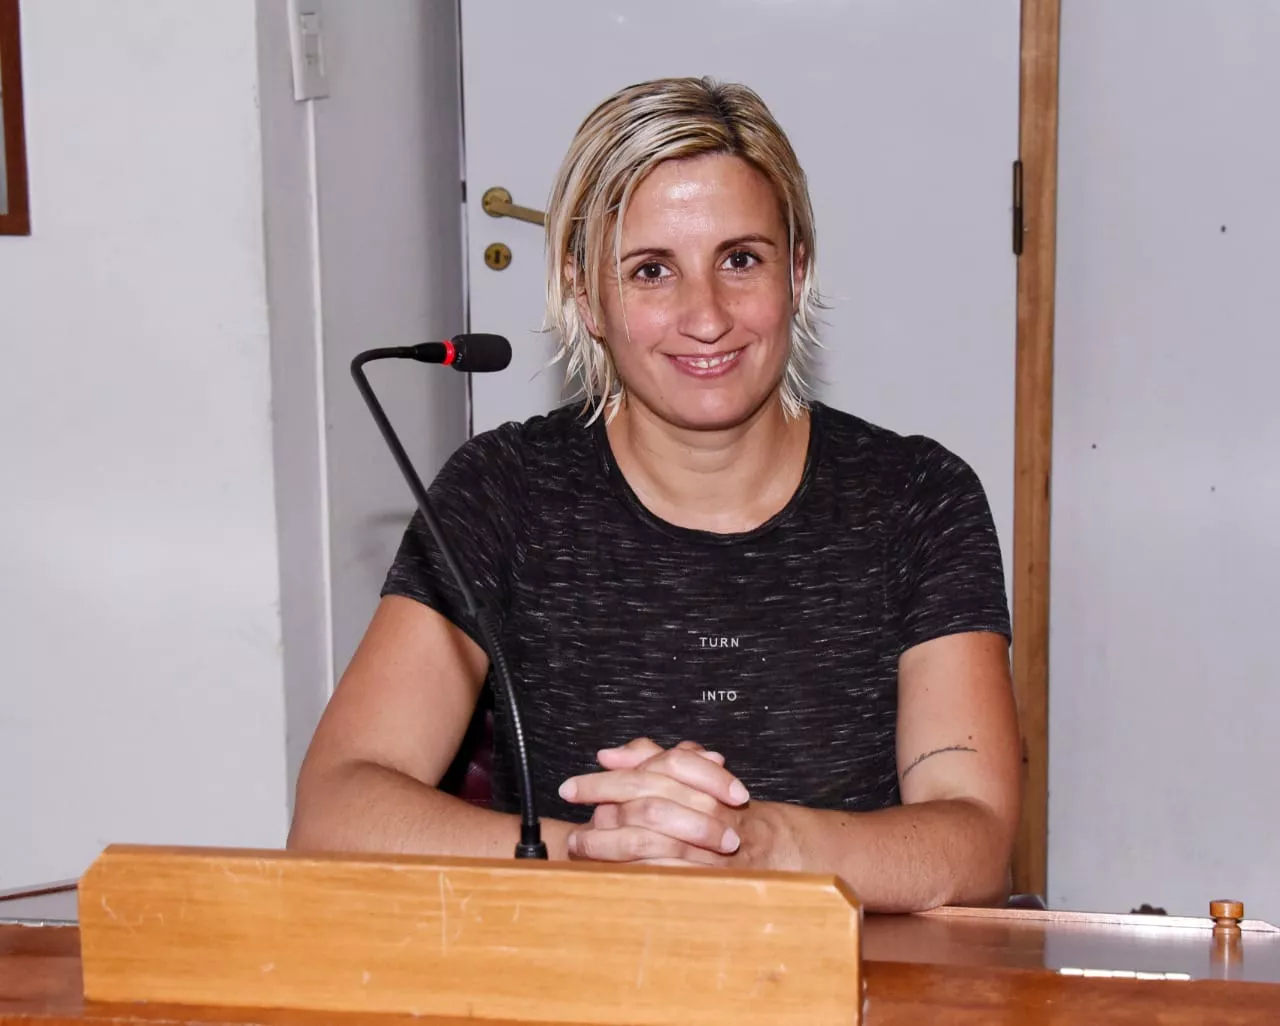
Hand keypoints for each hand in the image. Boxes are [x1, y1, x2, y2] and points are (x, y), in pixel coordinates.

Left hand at [560, 738, 749, 865]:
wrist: (765, 846)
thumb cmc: (715, 808)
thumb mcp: (685, 774)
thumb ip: (648, 759)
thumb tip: (608, 754)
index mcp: (698, 780)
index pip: (649, 771)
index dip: (606, 779)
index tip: (571, 787)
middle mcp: (706, 807)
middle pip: (645, 804)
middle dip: (601, 812)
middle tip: (571, 821)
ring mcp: (708, 844)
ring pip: (649, 840)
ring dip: (607, 845)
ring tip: (580, 845)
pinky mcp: (707, 876)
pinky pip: (664, 873)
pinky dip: (632, 871)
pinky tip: (609, 870)